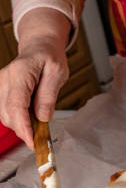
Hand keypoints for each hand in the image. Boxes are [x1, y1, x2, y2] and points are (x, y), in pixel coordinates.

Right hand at [0, 9, 70, 149]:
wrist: (39, 46)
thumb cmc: (49, 57)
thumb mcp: (58, 73)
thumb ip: (49, 95)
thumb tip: (42, 117)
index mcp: (21, 72)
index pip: (17, 105)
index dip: (23, 127)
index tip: (32, 141)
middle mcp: (5, 79)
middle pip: (8, 113)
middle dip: (23, 129)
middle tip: (41, 138)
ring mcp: (1, 85)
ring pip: (5, 115)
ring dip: (21, 125)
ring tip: (39, 126)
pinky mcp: (2, 91)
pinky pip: (7, 110)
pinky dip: (19, 118)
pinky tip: (31, 118)